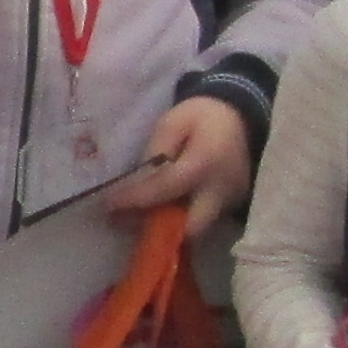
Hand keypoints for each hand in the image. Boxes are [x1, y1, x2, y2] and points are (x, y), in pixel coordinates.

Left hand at [101, 95, 253, 234]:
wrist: (240, 116)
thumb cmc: (201, 116)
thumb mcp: (171, 123)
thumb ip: (155, 153)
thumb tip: (138, 184)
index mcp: (204, 163)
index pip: (165, 189)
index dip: (135, 200)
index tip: (107, 207)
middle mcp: (221, 189)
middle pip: (190, 227)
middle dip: (158, 231)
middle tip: (125, 222)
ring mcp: (230, 201)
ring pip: (197, 230)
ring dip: (167, 229)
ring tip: (135, 218)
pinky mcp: (231, 206)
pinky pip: (203, 222)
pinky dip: (180, 221)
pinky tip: (159, 212)